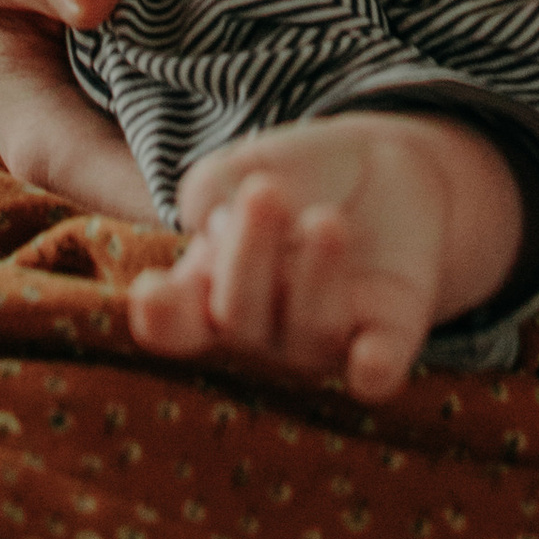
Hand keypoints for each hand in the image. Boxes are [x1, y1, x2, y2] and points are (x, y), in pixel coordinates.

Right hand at [126, 111, 524, 401]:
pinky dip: (373, 368)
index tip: (151, 292)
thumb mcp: (247, 164)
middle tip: (264, 191)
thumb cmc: (297, 176)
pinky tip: (369, 357)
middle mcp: (261, 328)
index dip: (161, 317)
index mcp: (210, 291)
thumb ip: (211, 188)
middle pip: (238, 317)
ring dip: (315, 277)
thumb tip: (213, 224)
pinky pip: (376, 374)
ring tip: (326, 219)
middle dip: (247, 255)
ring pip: (308, 334)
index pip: (173, 322)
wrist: (382, 169)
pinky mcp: (387, 334)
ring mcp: (322, 337)